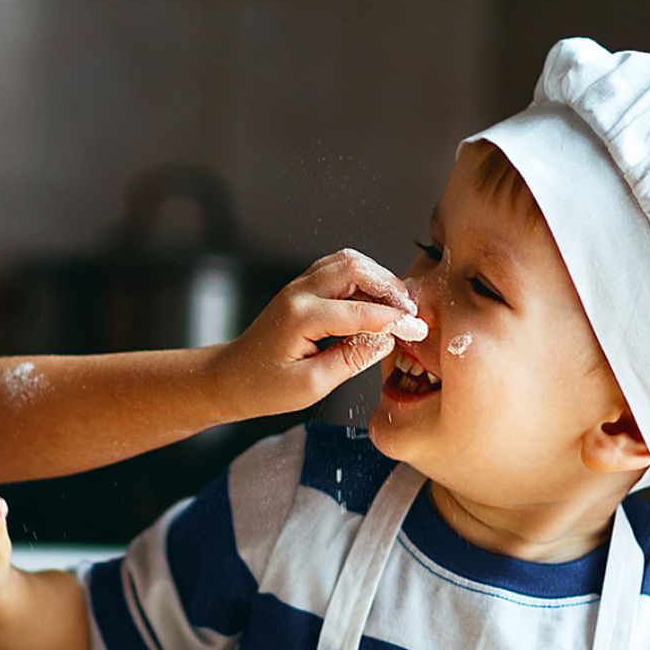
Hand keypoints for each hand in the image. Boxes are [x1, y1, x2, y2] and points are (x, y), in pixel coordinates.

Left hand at [212, 248, 426, 417]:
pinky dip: (362, 278)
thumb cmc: (263, 387)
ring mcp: (298, 286)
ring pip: (348, 262)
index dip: (395, 320)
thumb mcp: (311, 385)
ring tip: (396, 306)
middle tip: (410, 312)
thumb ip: (350, 360)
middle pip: (356, 268)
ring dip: (377, 278)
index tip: (418, 329)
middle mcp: (299, 293)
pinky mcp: (301, 288)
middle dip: (390, 287)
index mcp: (301, 318)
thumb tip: (385, 340)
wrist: (230, 378)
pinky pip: (338, 269)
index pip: (361, 311)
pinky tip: (375, 301)